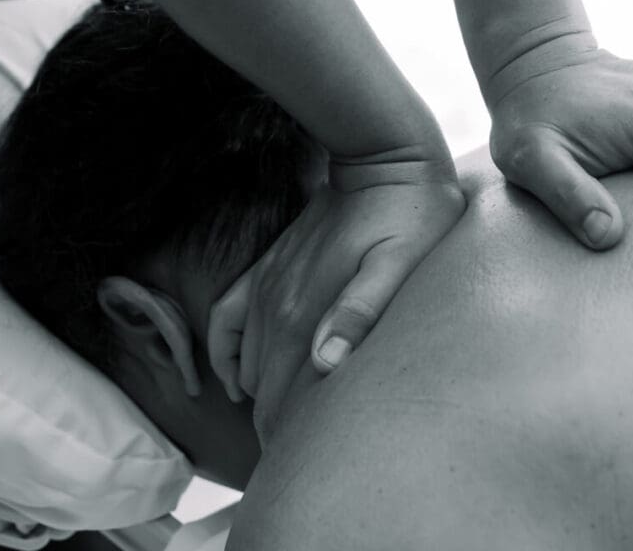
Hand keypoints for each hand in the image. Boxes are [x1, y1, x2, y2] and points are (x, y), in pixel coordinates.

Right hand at [206, 148, 463, 442]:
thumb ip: (359, 314)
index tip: (301, 471)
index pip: (282, 400)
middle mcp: (277, 307)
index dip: (289, 443)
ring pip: (244, 364)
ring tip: (280, 434)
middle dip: (274, 431)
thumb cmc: (409, 217)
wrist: (385, 161)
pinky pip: (226, 320)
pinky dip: (224, 355)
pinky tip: (235, 379)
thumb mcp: (399, 266)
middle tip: (295, 464)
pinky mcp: (267, 270)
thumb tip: (324, 364)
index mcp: (306, 315)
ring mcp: (267, 288)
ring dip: (257, 399)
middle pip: (262, 391)